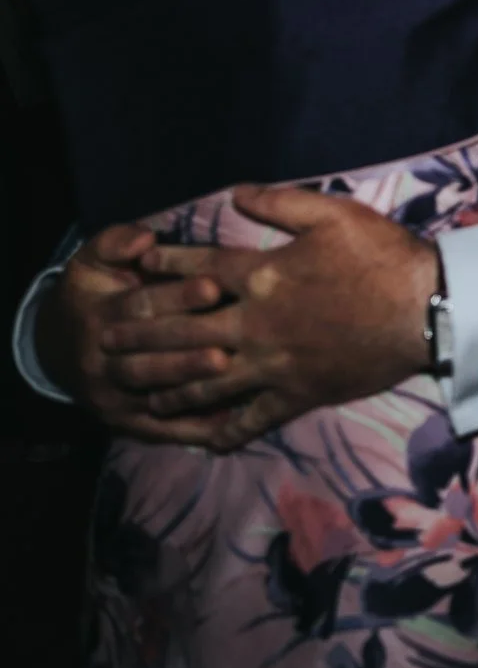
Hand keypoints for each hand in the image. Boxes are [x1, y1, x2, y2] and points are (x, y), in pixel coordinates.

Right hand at [36, 226, 239, 443]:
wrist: (58, 346)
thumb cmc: (94, 292)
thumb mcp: (93, 260)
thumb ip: (115, 243)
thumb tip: (145, 238)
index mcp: (101, 314)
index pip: (140, 306)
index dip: (176, 296)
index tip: (214, 286)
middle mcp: (103, 359)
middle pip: (148, 354)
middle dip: (189, 348)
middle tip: (229, 343)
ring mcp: (113, 394)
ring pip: (154, 392)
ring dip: (191, 386)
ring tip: (228, 376)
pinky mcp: (124, 420)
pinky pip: (159, 429)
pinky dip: (191, 429)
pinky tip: (227, 425)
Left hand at [100, 184, 437, 450]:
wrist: (427, 309)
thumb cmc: (383, 257)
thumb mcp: (335, 214)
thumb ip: (281, 203)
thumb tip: (235, 193)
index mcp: (263, 276)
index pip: (197, 270)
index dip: (162, 267)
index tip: (135, 268)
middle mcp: (256, 323)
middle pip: (184, 331)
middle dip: (141, 334)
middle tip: (107, 340)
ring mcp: (274, 364)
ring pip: (205, 381)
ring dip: (166, 385)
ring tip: (138, 389)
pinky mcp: (297, 394)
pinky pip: (252, 419)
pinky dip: (224, 431)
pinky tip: (203, 439)